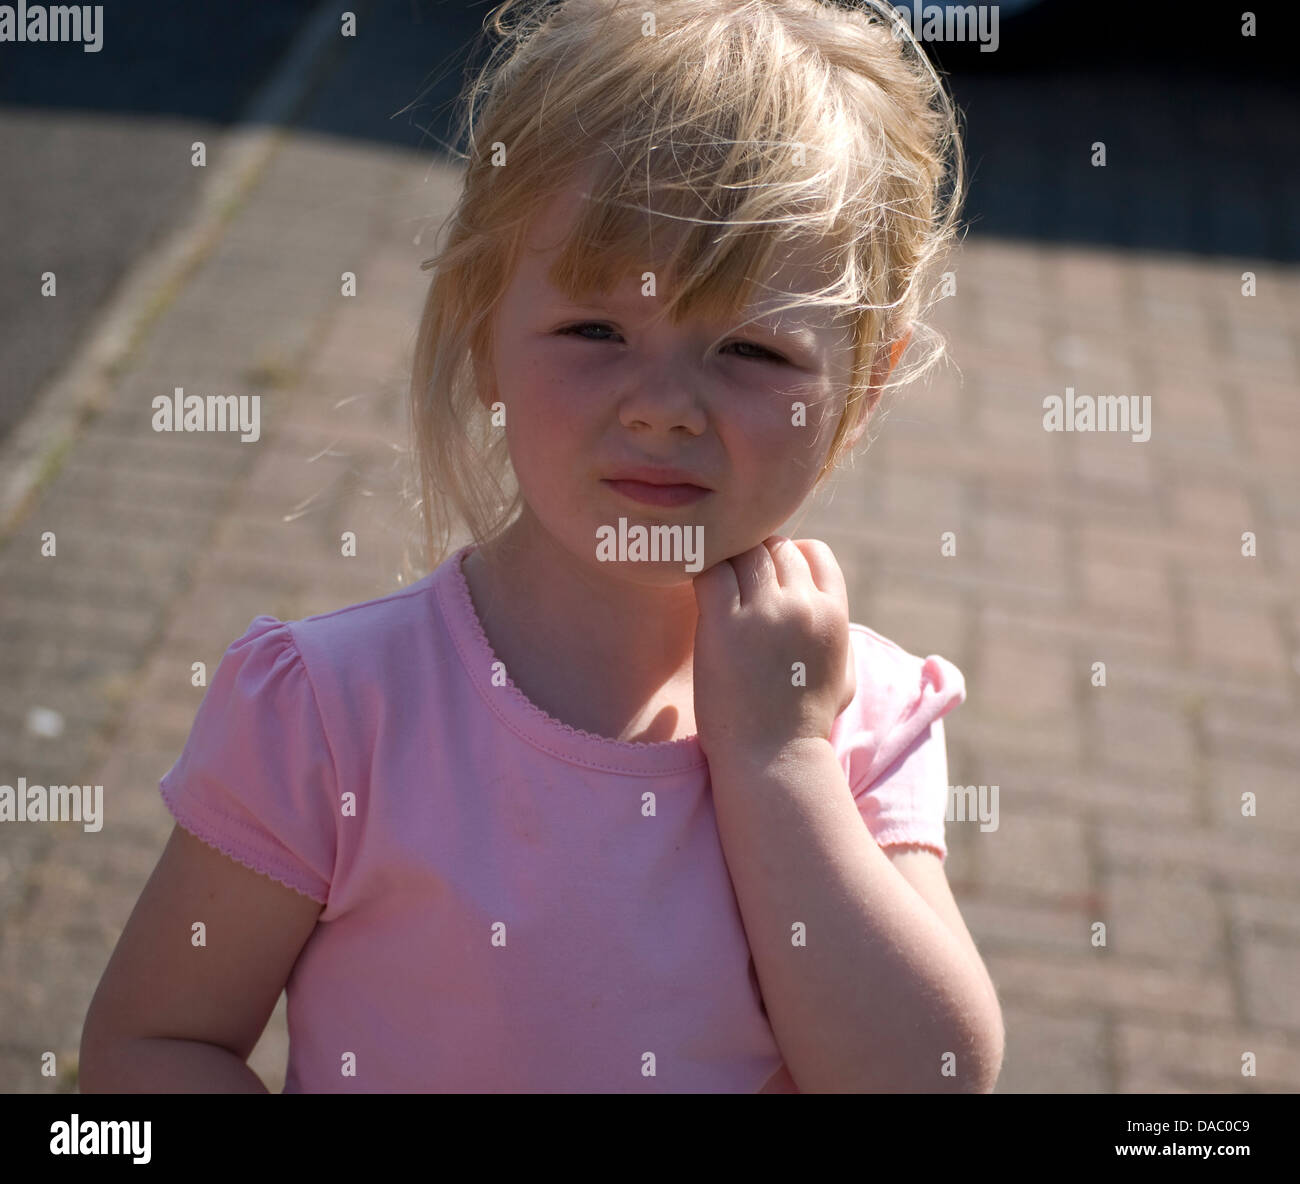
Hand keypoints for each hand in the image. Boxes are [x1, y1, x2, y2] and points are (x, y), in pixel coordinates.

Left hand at [691, 535, 855, 763]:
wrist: (774, 759)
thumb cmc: (805, 724)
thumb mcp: (844, 677)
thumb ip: (837, 636)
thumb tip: (826, 611)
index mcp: (833, 614)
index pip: (812, 552)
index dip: (788, 559)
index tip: (768, 582)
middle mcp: (802, 605)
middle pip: (773, 548)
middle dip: (753, 561)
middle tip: (734, 589)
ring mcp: (763, 612)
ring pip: (742, 555)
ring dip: (727, 567)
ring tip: (716, 594)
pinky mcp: (723, 623)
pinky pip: (710, 572)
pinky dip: (701, 575)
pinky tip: (698, 597)